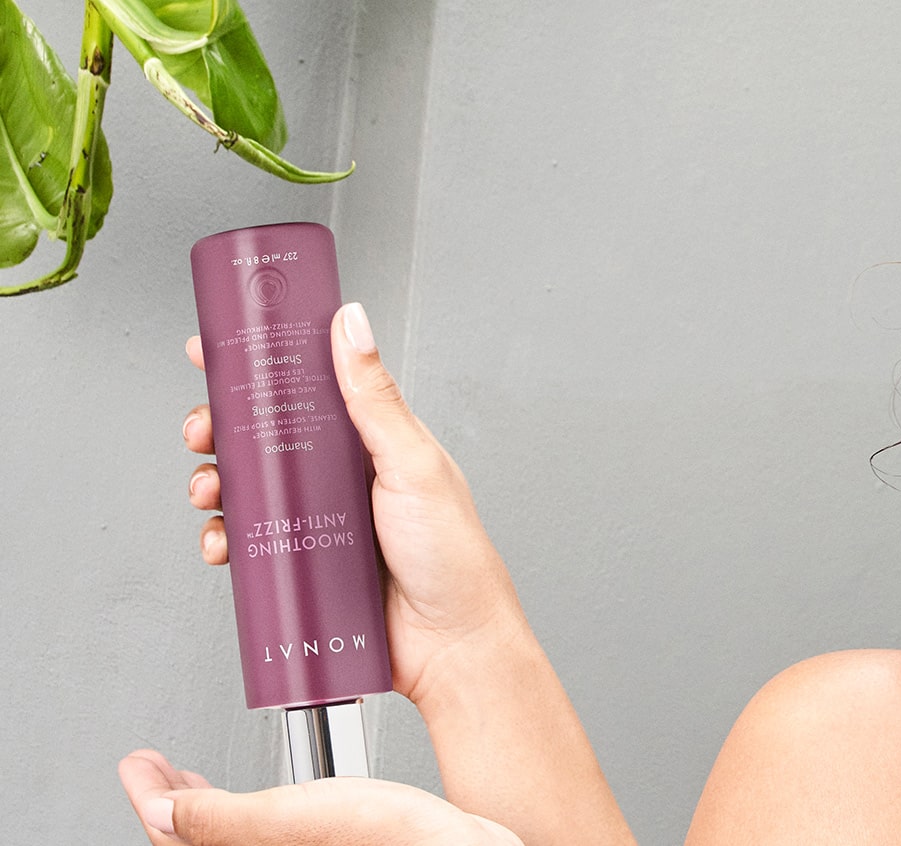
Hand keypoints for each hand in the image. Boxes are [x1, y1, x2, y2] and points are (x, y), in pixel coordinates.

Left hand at [119, 750, 520, 844]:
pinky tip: (261, 796)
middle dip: (172, 801)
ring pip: (231, 839)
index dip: (149, 797)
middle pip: (198, 842)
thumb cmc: (401, 840)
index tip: (138, 764)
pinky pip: (265, 838)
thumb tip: (162, 811)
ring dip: (206, 807)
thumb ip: (221, 818)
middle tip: (156, 770)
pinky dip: (247, 814)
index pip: (175, 839)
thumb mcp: (296, 817)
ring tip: (192, 780)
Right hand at [182, 303, 526, 705]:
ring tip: (210, 490)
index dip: (261, 368)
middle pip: (264, 437)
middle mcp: (342, 478)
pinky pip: (249, 545)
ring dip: (214, 482)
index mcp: (371, 442)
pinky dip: (225, 539)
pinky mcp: (301, 566)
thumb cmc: (453, 557)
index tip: (216, 351)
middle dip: (221, 427)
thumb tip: (351, 323)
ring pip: (247, 490)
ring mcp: (319, 522)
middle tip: (203, 430)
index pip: (308, 389)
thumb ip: (376, 397)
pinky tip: (223, 541)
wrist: (451, 647)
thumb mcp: (413, 463)